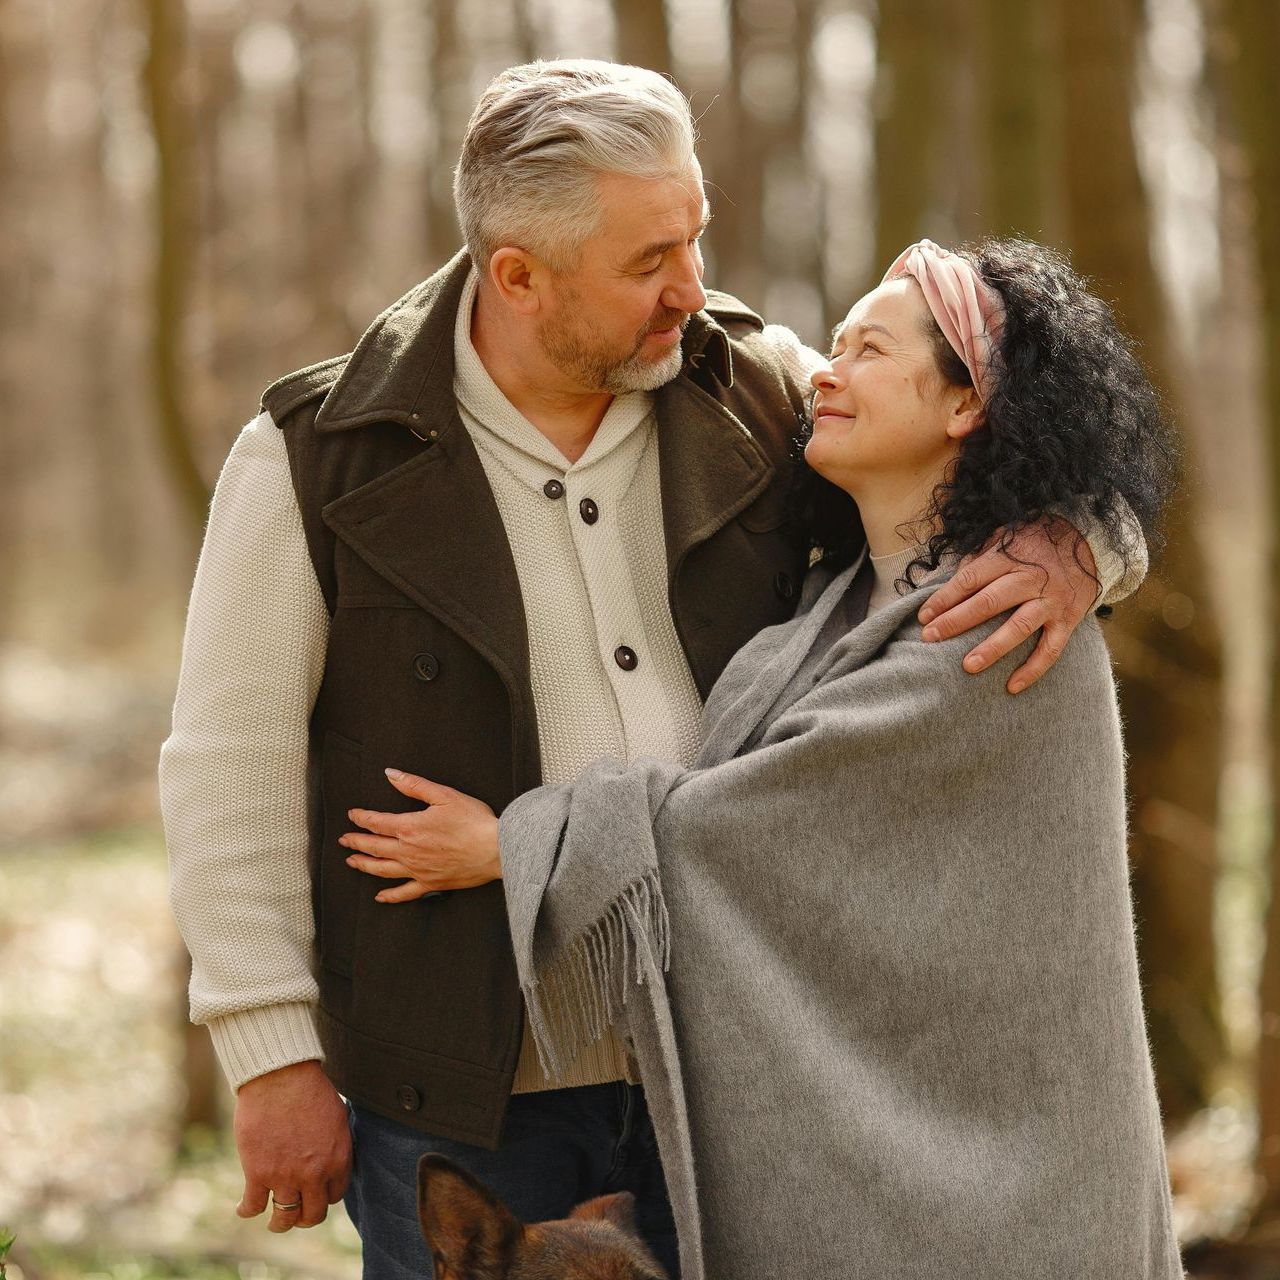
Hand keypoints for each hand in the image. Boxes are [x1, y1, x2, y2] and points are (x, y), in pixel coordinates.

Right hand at [234, 1060, 350, 1231]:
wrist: (281, 1076)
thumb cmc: (310, 1090)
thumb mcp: (337, 1119)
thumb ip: (335, 1146)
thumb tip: (331, 1162)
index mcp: (338, 1160)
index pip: (334, 1196)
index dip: (323, 1196)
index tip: (314, 1193)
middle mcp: (314, 1174)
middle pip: (312, 1215)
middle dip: (305, 1217)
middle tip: (297, 1214)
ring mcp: (285, 1177)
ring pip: (284, 1220)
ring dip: (279, 1223)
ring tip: (275, 1221)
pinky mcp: (258, 1174)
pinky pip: (252, 1207)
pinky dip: (247, 1210)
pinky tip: (244, 1207)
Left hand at [341, 768, 500, 901]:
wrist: (496, 850)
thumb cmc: (474, 821)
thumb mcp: (444, 795)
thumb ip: (414, 785)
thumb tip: (391, 774)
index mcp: (410, 827)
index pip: (377, 822)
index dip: (361, 818)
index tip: (352, 815)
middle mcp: (408, 851)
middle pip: (374, 846)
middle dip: (356, 841)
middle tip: (344, 839)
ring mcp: (418, 870)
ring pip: (382, 869)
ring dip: (364, 865)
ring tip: (352, 861)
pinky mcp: (431, 884)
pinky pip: (404, 893)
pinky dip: (390, 895)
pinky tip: (380, 896)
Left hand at [915, 517, 1098, 693]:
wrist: (1089, 542)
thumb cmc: (1036, 542)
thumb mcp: (1005, 537)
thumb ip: (978, 557)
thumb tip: (949, 577)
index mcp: (1009, 557)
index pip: (970, 579)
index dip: (944, 598)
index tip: (923, 616)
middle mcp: (1030, 579)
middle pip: (988, 602)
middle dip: (956, 621)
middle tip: (930, 638)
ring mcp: (1050, 601)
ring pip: (1019, 627)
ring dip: (992, 648)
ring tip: (968, 666)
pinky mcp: (1068, 619)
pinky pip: (1051, 649)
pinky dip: (1033, 669)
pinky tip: (1012, 686)